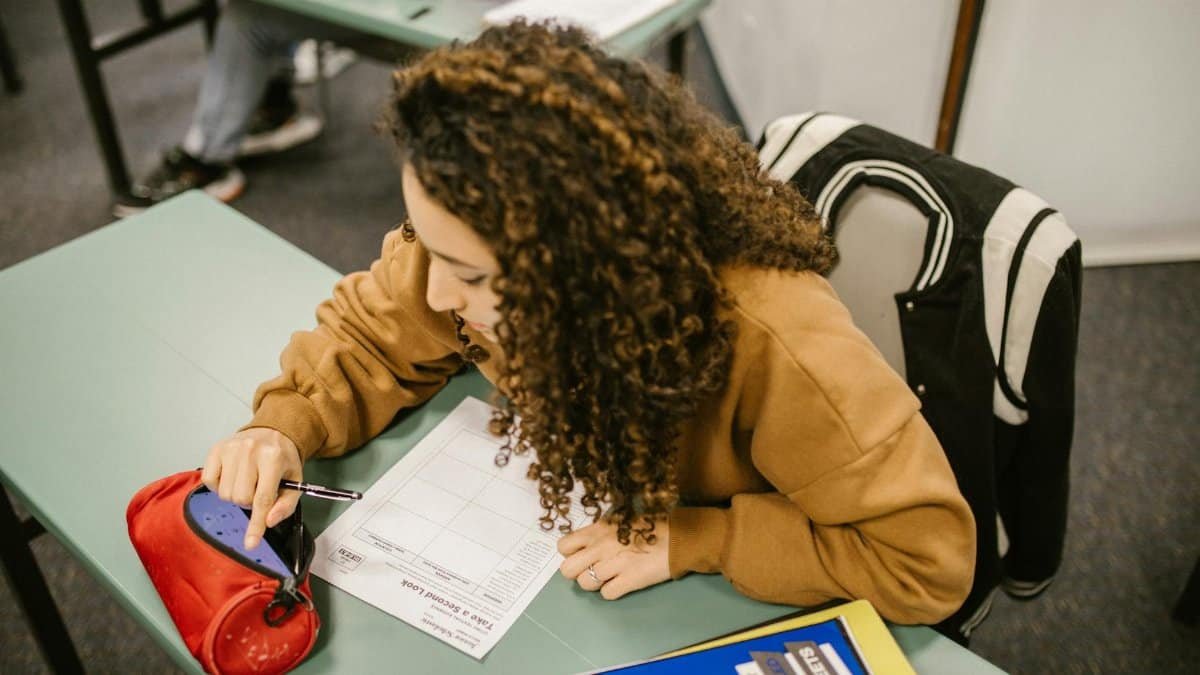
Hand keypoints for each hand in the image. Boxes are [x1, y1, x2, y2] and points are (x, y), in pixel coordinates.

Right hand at [201, 427, 302, 549]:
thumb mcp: (295, 481)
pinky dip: (219, 485)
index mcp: (273, 458)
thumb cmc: (283, 459)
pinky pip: (209, 481)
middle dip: (250, 502)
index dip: (256, 525)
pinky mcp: (216, 449)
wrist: (272, 433)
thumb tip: (268, 521)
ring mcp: (230, 448)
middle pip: (240, 498)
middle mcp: (250, 450)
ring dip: (236, 494)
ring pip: (225, 494)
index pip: (262, 499)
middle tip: (258, 489)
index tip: (251, 543)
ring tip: (247, 481)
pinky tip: (232, 476)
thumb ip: (286, 505)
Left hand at [557, 518, 670, 599]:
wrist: (679, 537)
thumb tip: (585, 545)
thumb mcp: (620, 521)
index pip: (563, 546)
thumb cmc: (651, 527)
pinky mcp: (629, 580)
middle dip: (577, 572)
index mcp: (597, 530)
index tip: (582, 555)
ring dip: (595, 584)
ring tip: (609, 577)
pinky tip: (621, 583)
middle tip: (591, 570)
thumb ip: (600, 532)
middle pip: (568, 569)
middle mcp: (601, 547)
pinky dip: (612, 591)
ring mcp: (614, 564)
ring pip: (585, 584)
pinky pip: (606, 594)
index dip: (570, 554)